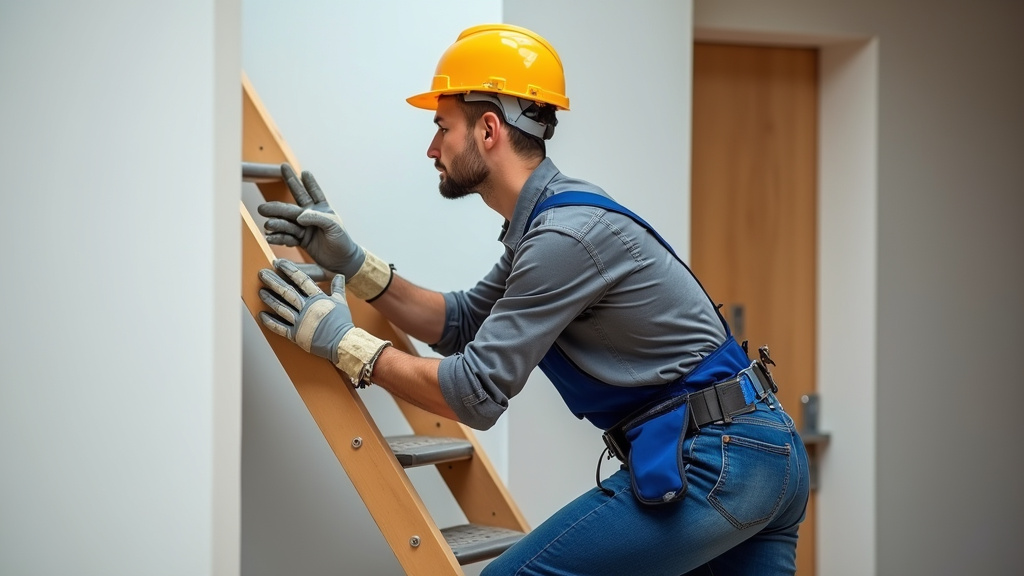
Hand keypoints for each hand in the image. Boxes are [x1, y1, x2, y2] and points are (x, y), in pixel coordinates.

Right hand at [258, 165, 365, 277]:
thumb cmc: (342, 241)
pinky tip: (270, 237)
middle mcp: (310, 216)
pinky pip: (288, 237)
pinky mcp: (301, 240)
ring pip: (287, 223)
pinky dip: (279, 237)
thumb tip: (300, 216)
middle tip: (261, 207)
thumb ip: (318, 218)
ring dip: (277, 224)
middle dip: (277, 207)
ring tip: (267, 225)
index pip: (313, 192)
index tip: (303, 171)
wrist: (343, 261)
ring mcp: (304, 228)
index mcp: (321, 209)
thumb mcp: (334, 227)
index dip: (308, 182)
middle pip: (291, 208)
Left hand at [258, 259, 391, 386]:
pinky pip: (280, 328)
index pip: (301, 280)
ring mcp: (300, 322)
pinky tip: (262, 315)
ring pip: (281, 308)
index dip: (289, 270)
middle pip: (287, 292)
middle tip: (262, 273)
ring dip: (270, 299)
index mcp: (318, 299)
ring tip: (260, 291)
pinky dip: (270, 322)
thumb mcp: (341, 302)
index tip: (279, 263)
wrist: (343, 342)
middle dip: (274, 281)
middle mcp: (307, 308)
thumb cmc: (342, 323)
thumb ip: (338, 287)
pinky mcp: (296, 335)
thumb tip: (339, 275)